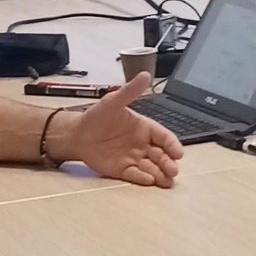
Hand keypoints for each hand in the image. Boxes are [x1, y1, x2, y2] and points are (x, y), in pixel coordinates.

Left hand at [62, 77, 181, 187]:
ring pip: (152, 167)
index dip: (172, 144)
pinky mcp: (123, 169)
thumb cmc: (96, 117)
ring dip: (160, 174)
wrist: (77, 134)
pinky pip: (136, 175)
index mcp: (144, 127)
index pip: (163, 136)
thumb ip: (130, 91)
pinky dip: (143, 178)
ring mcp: (133, 157)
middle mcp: (142, 144)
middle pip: (161, 155)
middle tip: (174, 170)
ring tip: (167, 180)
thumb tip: (145, 75)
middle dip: (169, 163)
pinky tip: (150, 181)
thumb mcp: (113, 101)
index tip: (178, 152)